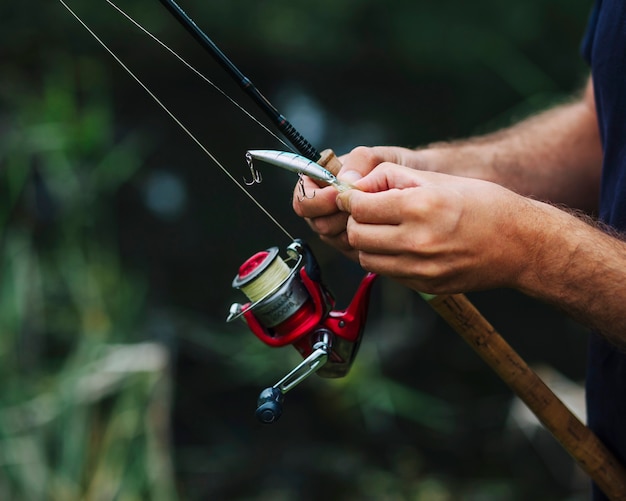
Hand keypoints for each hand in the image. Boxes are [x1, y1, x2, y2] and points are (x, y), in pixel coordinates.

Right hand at [292, 146, 419, 258]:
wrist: (419, 186)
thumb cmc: (397, 167)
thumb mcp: (380, 155)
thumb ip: (360, 161)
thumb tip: (345, 180)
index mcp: (322, 184)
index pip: (303, 199)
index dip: (317, 200)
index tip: (336, 194)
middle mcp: (325, 209)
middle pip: (317, 223)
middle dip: (339, 216)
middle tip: (361, 206)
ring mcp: (339, 229)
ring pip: (333, 239)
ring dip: (353, 228)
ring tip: (375, 213)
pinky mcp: (354, 245)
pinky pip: (351, 250)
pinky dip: (365, 240)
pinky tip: (381, 227)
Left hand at [336, 162, 544, 293]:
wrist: (520, 244)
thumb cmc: (483, 204)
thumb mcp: (436, 178)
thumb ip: (390, 178)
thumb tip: (355, 185)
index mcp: (420, 208)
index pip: (359, 207)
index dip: (351, 199)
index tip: (354, 195)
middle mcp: (417, 242)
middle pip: (357, 234)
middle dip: (356, 221)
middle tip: (368, 211)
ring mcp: (421, 269)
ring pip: (366, 257)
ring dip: (368, 242)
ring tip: (385, 228)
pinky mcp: (424, 285)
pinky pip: (387, 272)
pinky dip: (385, 258)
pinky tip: (401, 244)